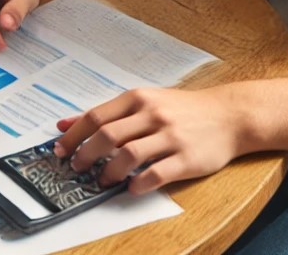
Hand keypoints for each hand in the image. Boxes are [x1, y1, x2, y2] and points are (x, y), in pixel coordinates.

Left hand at [53, 86, 244, 193]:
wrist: (228, 115)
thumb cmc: (180, 109)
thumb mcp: (144, 101)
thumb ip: (108, 113)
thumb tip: (66, 123)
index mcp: (137, 98)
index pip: (96, 116)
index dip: (74, 135)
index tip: (59, 149)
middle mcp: (151, 114)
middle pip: (108, 135)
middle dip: (86, 154)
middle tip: (76, 168)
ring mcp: (170, 136)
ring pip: (129, 154)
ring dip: (110, 171)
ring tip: (101, 181)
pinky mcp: (187, 158)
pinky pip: (158, 173)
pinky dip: (139, 182)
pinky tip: (131, 188)